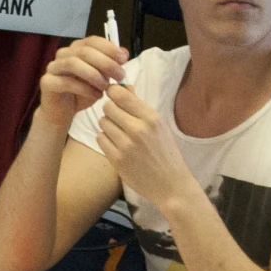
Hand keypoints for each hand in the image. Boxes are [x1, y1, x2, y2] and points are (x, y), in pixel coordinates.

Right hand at [40, 37, 130, 127]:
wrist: (62, 113)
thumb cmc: (82, 93)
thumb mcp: (102, 78)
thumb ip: (111, 65)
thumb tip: (124, 52)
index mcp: (76, 49)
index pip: (92, 41)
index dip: (109, 48)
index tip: (123, 59)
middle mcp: (63, 54)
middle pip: (84, 51)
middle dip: (105, 62)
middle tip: (120, 75)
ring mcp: (53, 67)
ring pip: (73, 64)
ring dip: (94, 74)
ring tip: (106, 86)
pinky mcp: (47, 82)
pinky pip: (66, 82)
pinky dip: (85, 89)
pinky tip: (97, 95)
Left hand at [92, 83, 197, 207]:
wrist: (170, 184)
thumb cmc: (166, 152)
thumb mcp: (159, 125)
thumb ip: (139, 105)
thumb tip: (122, 86)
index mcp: (151, 118)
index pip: (120, 95)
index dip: (113, 92)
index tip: (114, 96)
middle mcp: (138, 130)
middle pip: (108, 107)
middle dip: (111, 110)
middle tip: (119, 118)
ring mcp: (126, 146)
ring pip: (102, 122)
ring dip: (108, 125)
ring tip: (120, 133)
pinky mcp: (117, 160)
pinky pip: (100, 139)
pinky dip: (105, 139)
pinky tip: (116, 144)